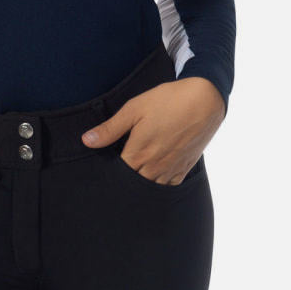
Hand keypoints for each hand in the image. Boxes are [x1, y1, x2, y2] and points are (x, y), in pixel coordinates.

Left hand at [80, 77, 224, 184]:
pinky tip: (154, 177)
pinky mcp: (184, 169)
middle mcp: (154, 167)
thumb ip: (110, 129)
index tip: (103, 169)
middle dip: (124, 181)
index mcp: (138, 153)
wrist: (204, 100)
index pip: (117, 176)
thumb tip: (86, 141)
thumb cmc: (167, 101)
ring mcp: (171, 170)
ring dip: (141, 185)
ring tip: (135, 174)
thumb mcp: (134, 109)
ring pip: (151, 189)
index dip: (109, 174)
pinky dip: (159, 185)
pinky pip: (169, 187)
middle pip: (133, 185)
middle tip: (117, 174)